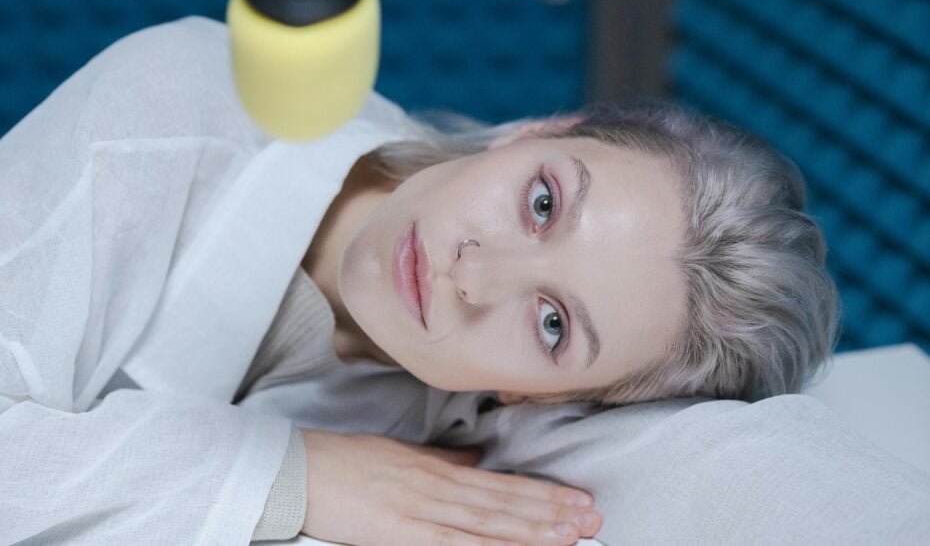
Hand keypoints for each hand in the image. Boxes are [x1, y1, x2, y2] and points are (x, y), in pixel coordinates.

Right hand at [300, 428, 602, 545]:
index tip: (577, 501)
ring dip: (531, 531)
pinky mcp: (402, 534)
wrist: (302, 471)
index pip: (501, 485)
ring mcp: (422, 512)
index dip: (542, 494)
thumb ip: (442, 461)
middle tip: (592, 519)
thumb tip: (473, 459)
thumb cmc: (348, 461)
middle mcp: (438, 488)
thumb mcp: (402, 454)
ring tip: (570, 535)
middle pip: (504, 505)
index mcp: (439, 469)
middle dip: (551, 514)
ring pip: (487, 525)